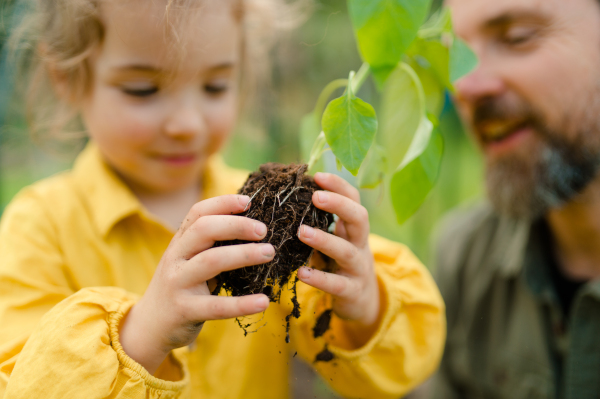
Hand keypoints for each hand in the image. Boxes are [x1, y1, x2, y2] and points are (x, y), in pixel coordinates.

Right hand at [119, 195, 272, 374]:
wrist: (150, 326)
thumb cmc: (182, 287)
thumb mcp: (188, 260)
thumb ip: (210, 244)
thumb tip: (252, 224)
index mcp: (179, 242)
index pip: (198, 213)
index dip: (223, 203)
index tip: (248, 201)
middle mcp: (176, 258)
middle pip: (204, 230)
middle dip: (236, 225)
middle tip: (263, 231)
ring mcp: (178, 284)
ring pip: (211, 261)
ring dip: (244, 254)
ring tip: (269, 253)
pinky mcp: (184, 311)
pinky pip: (216, 307)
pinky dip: (242, 304)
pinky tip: (263, 301)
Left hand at [297, 173, 379, 333]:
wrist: (362, 303)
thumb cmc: (338, 265)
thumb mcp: (334, 241)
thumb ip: (317, 224)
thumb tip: (286, 198)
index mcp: (353, 229)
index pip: (353, 199)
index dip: (338, 186)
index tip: (318, 176)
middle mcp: (360, 244)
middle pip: (359, 218)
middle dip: (339, 205)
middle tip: (316, 196)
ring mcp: (358, 268)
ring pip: (346, 251)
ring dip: (325, 240)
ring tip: (302, 232)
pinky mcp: (352, 291)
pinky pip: (336, 284)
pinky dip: (319, 278)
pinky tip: (301, 273)